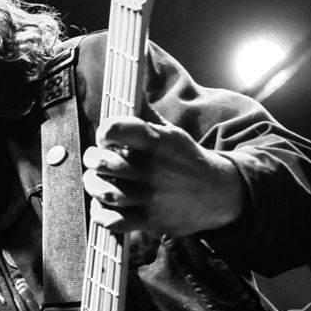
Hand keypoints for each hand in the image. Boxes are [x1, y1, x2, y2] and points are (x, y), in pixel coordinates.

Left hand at [82, 116, 245, 235]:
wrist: (218, 194)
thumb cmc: (186, 159)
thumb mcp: (171, 132)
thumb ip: (145, 115)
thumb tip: (128, 90)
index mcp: (156, 142)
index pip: (114, 129)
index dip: (104, 132)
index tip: (106, 138)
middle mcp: (152, 169)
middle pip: (103, 162)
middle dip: (92, 159)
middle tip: (96, 160)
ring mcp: (151, 197)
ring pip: (105, 192)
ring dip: (93, 185)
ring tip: (97, 181)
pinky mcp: (150, 220)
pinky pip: (113, 221)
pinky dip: (100, 214)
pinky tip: (103, 205)